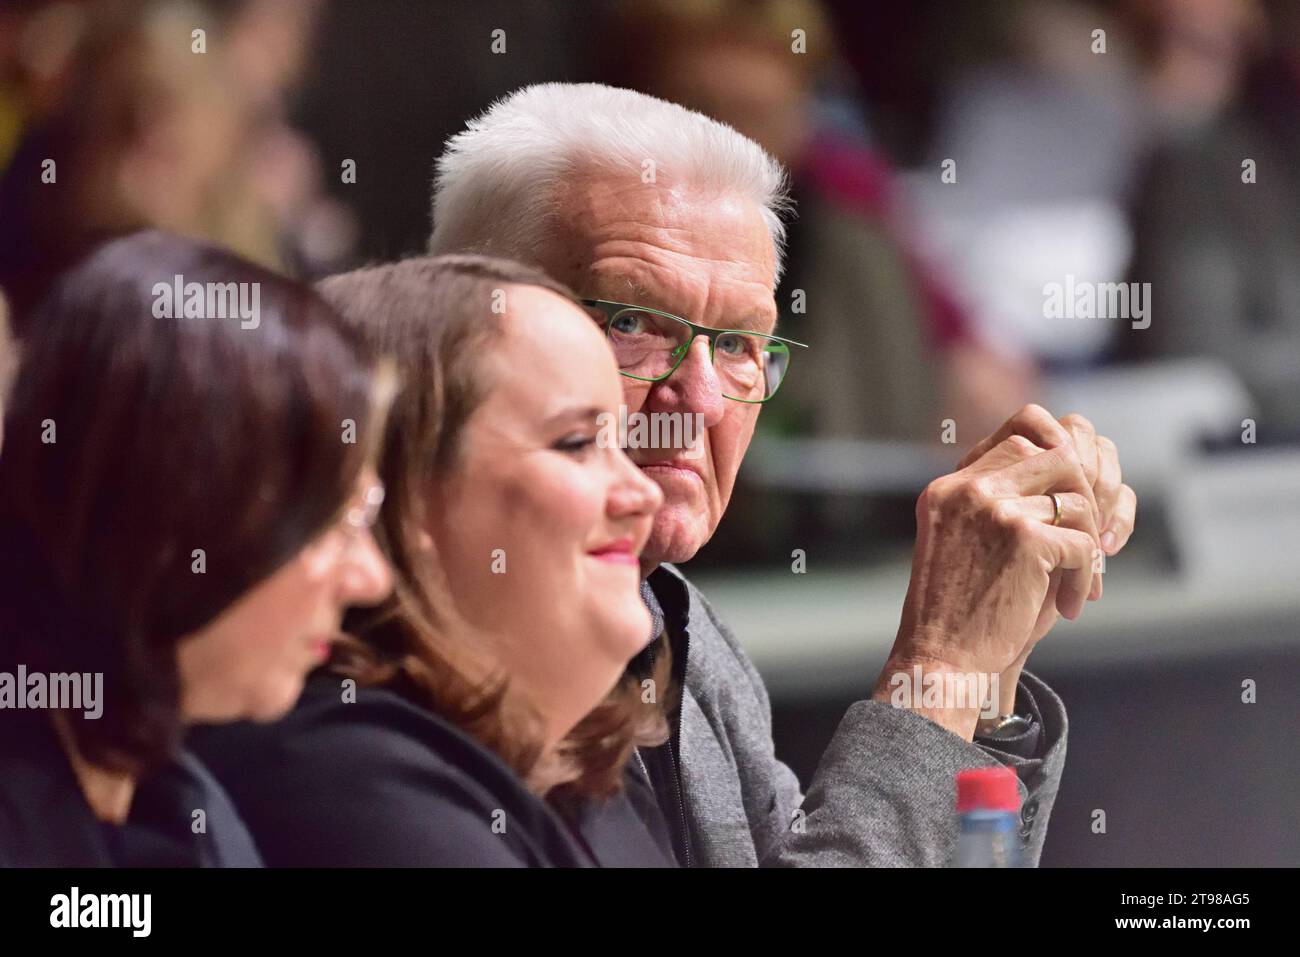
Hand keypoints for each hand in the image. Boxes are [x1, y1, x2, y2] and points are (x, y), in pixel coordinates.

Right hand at [957, 406, 1136, 710]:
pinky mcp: (1024, 538)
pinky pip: (1083, 544)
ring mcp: (995, 509)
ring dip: (1088, 545)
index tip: (1068, 508)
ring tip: (1077, 584)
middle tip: (1086, 543)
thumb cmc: (959, 612)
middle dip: (1085, 497)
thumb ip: (998, 503)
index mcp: (950, 487)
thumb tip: (1072, 464)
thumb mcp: (966, 543)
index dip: (1061, 463)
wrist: (943, 661)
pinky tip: (1070, 605)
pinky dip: (1085, 578)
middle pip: (1059, 454)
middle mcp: (969, 489)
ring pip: (1077, 502)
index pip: (1022, 432)